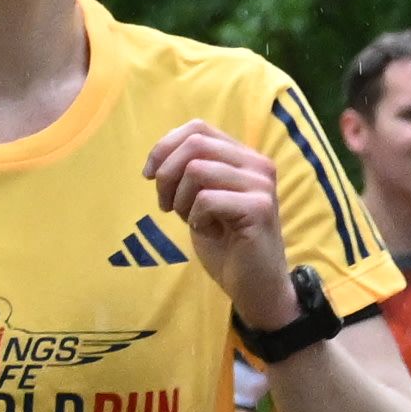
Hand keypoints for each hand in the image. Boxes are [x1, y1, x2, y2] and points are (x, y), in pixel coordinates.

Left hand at [141, 120, 297, 315]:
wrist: (255, 284)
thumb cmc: (226, 243)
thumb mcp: (200, 200)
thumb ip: (190, 172)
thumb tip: (160, 156)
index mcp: (244, 157)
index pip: (197, 127)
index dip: (165, 146)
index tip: (149, 175)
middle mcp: (258, 164)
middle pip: (194, 144)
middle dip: (166, 175)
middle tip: (166, 206)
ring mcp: (261, 184)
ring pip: (196, 170)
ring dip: (180, 199)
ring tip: (192, 219)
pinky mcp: (259, 207)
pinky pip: (206, 199)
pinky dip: (195, 218)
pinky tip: (209, 231)